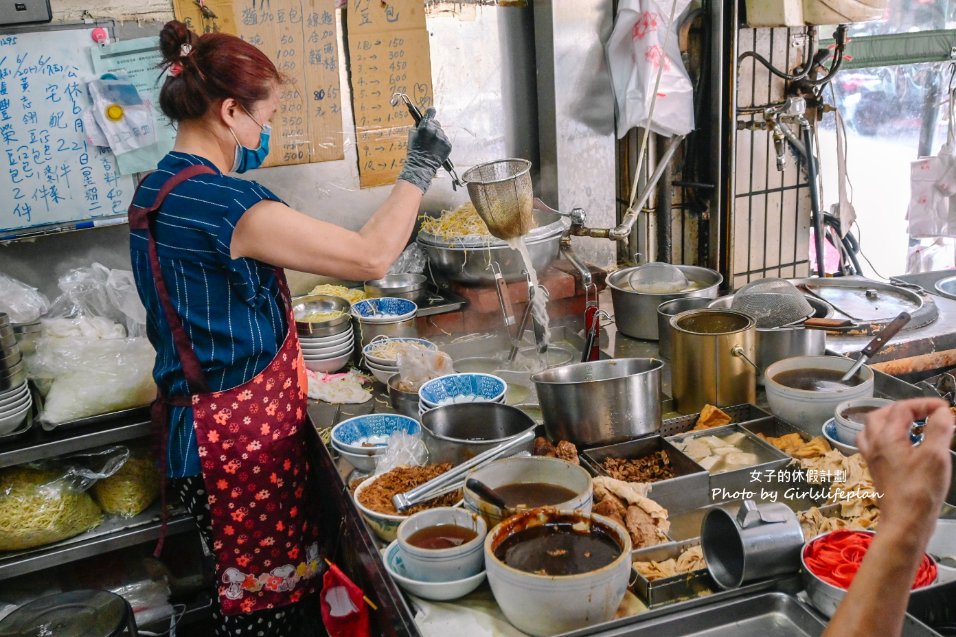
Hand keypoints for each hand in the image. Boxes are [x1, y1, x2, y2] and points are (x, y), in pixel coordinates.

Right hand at [398, 107, 451, 192]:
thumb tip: (422, 120)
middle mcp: (435, 131)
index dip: (430, 112)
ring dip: (437, 137)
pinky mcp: (448, 145)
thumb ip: (418, 126)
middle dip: (433, 128)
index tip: (431, 112)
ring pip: (441, 133)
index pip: (431, 112)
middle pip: (436, 124)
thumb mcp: (412, 135)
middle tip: (428, 137)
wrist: (421, 166)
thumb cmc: (414, 151)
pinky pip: (446, 141)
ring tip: (432, 146)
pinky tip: (436, 150)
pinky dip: (442, 144)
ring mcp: (443, 138)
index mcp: (425, 126)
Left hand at [857, 398, 953, 541]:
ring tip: (912, 426)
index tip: (944, 409)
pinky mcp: (877, 472)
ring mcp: (873, 459)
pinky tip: (904, 447)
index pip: (901, 408)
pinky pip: (875, 446)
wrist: (904, 523)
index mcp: (886, 437)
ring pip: (873, 430)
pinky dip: (888, 439)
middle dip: (903, 409)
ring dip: (890, 422)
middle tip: (925, 414)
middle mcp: (874, 445)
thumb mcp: (935, 456)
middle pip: (880, 415)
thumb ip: (938, 430)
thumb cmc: (919, 490)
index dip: (923, 404)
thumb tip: (941, 412)